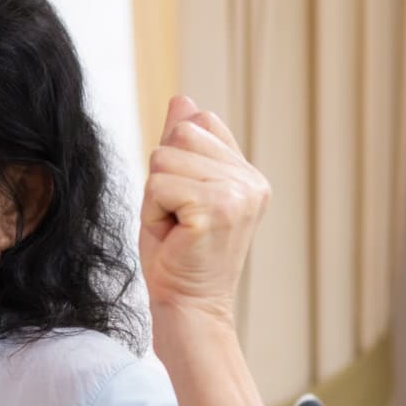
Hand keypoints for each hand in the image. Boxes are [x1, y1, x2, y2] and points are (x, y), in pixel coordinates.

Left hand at [139, 94, 270, 328]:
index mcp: (247, 174)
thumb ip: (183, 145)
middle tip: (177, 218)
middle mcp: (251, 180)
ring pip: (164, 158)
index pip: (200, 123)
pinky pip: (159, 184)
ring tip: (175, 228)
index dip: (176, 159)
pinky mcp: (218, 208)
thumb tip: (183, 99)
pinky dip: (153, 212)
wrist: (188, 306)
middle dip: (162, 176)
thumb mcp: (177, 190)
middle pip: (180, 134)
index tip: (185, 203)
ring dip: (155, 196)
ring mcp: (239, 193)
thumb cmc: (178, 255)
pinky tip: (174, 236)